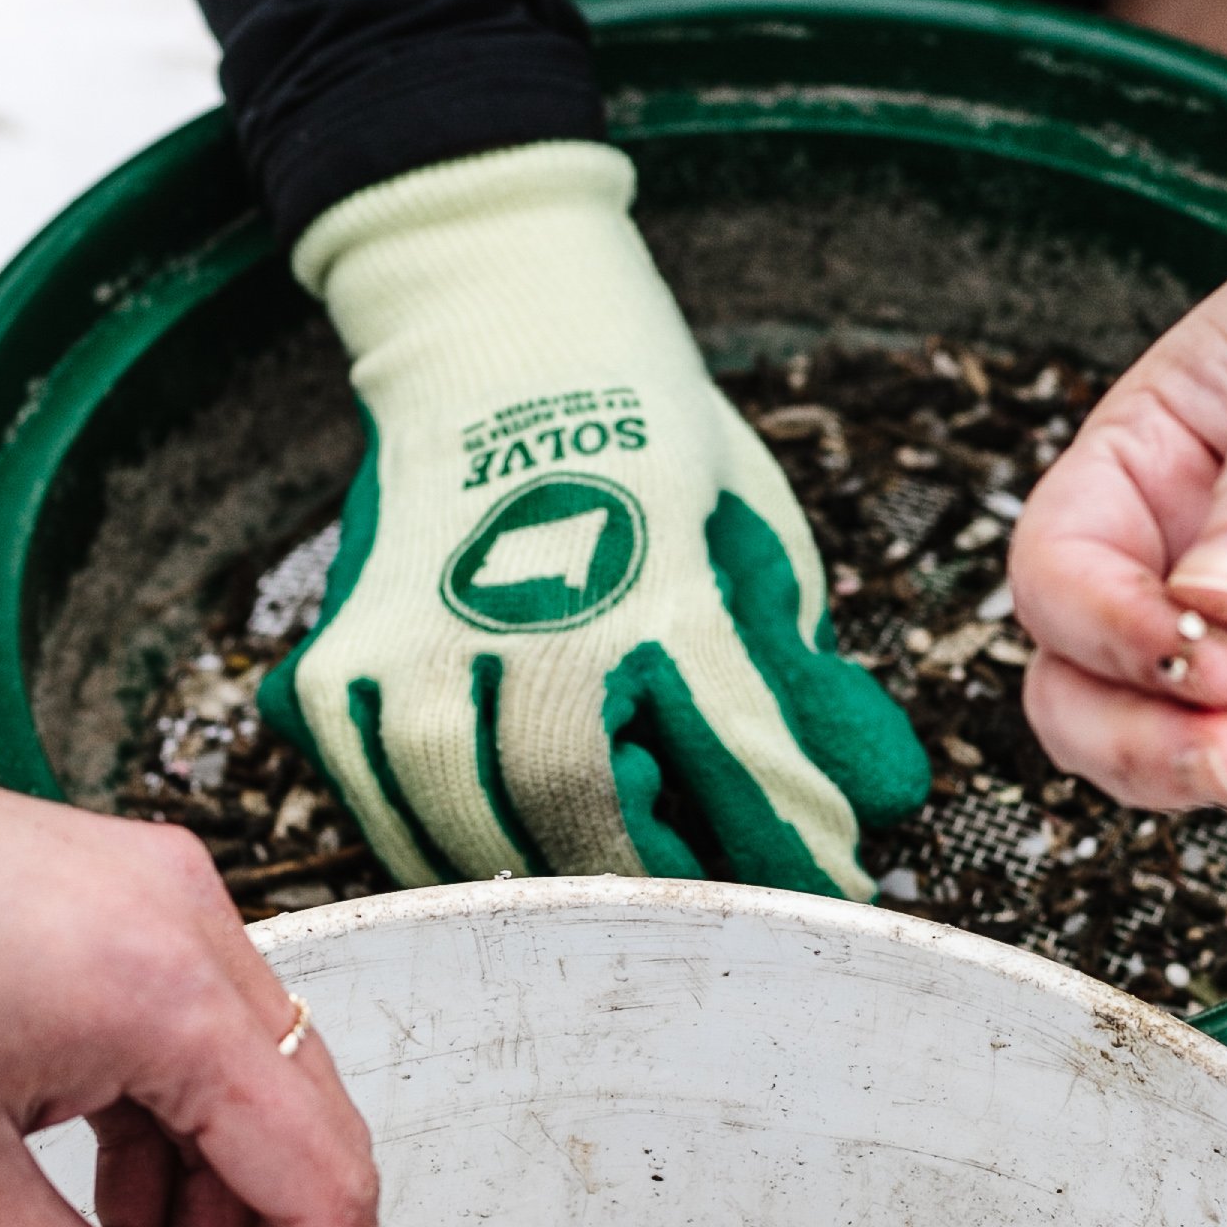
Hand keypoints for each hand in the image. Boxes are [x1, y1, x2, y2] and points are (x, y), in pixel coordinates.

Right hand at [262, 141, 926, 894]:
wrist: (499, 329)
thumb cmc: (643, 439)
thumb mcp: (755, 536)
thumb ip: (801, 675)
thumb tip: (884, 792)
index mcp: (653, 579)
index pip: (736, 755)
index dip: (788, 841)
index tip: (829, 880)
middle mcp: (524, 617)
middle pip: (586, 811)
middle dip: (655, 877)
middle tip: (704, 896)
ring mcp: (417, 642)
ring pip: (472, 824)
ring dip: (546, 880)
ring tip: (603, 889)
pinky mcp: (341, 661)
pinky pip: (378, 801)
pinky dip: (438, 849)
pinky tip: (495, 858)